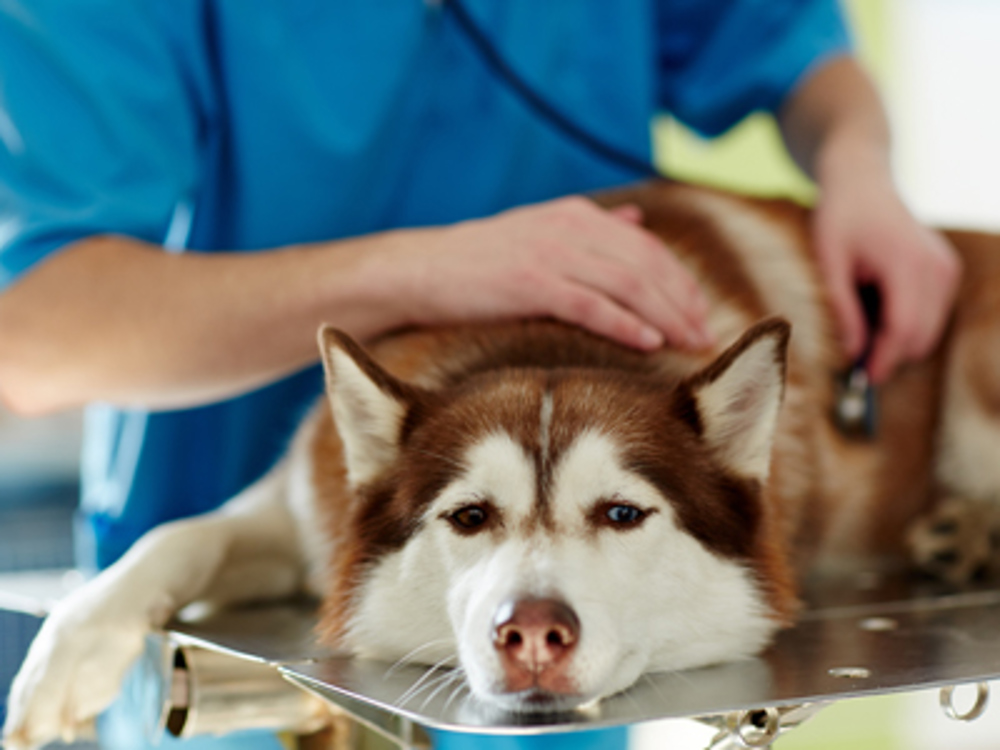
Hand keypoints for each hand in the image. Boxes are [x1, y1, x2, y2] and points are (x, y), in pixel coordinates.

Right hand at [370, 196, 713, 350]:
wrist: (422, 270)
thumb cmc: (481, 262)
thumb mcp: (541, 230)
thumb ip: (592, 227)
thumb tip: (638, 219)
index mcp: (577, 215)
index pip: (646, 246)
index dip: (679, 280)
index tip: (701, 313)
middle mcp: (571, 227)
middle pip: (646, 265)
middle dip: (682, 302)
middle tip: (705, 338)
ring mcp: (551, 253)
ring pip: (627, 284)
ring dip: (665, 316)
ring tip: (690, 344)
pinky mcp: (530, 282)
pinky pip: (590, 304)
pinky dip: (624, 323)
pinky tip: (649, 344)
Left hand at [813, 150, 961, 382]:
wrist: (862, 181)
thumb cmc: (839, 217)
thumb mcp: (827, 262)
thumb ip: (840, 308)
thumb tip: (851, 352)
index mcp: (906, 262)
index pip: (903, 328)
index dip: (884, 359)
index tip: (862, 379)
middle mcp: (935, 266)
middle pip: (920, 335)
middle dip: (889, 354)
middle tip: (853, 361)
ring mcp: (946, 268)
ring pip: (928, 330)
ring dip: (897, 339)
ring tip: (860, 322)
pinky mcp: (946, 270)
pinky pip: (931, 314)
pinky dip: (906, 322)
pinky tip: (877, 307)